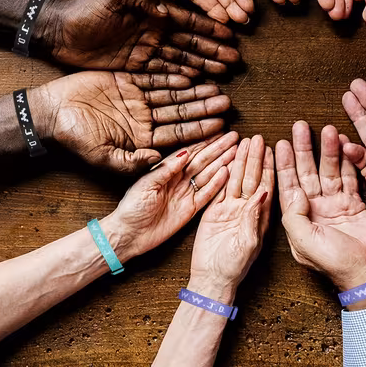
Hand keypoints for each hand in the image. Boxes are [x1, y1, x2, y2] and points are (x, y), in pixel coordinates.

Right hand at [31, 71, 230, 172]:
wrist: (50, 112)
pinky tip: (191, 73)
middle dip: (204, 108)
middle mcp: (144, 118)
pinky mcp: (127, 79)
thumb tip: (160, 161)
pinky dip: (171, 75)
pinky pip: (154, 76)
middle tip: (228, 102)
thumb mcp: (103, 156)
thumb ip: (131, 161)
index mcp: (142, 138)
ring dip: (194, 90)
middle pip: (181, 112)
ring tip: (216, 86)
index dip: (200, 129)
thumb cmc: (74, 138)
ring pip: (173, 93)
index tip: (222, 125)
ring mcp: (137, 98)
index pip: (178, 134)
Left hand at [36, 0, 239, 75]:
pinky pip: (164, 72)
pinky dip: (181, 76)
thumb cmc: (85, 11)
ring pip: (181, 58)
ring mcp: (146, 49)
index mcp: (152, 12)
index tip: (230, 34)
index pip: (187, 20)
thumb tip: (167, 8)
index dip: (209, 27)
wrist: (59, 32)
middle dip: (213, 50)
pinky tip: (197, 81)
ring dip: (202, 65)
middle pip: (190, 42)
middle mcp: (154, 31)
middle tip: (235, 59)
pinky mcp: (136, 66)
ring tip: (223, 72)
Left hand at [100, 133, 237, 260]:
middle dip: (219, 149)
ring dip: (222, 163)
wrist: (128, 235)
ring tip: (237, 152)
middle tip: (235, 138)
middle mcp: (178, 180)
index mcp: (166, 170)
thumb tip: (184, 153)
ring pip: (208, 175)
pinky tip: (228, 173)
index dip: (205, 142)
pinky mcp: (190, 209)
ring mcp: (185, 194)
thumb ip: (166, 170)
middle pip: (203, 161)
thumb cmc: (131, 208)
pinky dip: (218, 184)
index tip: (219, 131)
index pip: (190, 152)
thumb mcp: (146, 185)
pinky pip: (207, 194)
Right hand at [189, 135, 274, 299]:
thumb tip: (263, 192)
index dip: (269, 166)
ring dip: (239, 162)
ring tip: (242, 142)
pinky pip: (218, 189)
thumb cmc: (234, 268)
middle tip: (257, 137)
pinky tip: (224, 160)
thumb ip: (254, 217)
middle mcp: (247, 210)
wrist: (211, 281)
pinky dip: (221, 174)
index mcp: (260, 217)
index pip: (266, 186)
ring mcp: (230, 210)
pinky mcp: (213, 213)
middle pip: (251, 178)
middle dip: (255, 158)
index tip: (273, 148)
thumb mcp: (249, 243)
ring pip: (235, 180)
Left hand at [277, 122, 365, 293]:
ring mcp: (335, 206)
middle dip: (303, 149)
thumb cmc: (336, 266)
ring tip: (327, 129)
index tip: (280, 143)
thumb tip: (293, 190)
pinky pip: (349, 177)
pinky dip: (347, 160)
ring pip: (328, 171)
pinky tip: (345, 143)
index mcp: (299, 221)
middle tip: (300, 126)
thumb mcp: (306, 243)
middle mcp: (315, 210)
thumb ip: (295, 216)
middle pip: (306, 173)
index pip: (288, 186)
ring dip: (327, 150)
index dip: (283, 164)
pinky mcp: (354, 204)